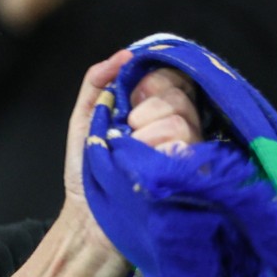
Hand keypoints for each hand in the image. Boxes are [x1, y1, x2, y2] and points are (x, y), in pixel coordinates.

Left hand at [5, 52, 200, 276]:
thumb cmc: (88, 175)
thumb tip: (126, 55)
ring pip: (178, 120)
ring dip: (142, 137)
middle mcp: (184, 131)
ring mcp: (191, 154)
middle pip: (178, 97)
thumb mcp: (85, 121)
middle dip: (142, 112)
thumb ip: (98, 83)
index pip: (176, 79)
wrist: (87, 222)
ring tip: (131, 158)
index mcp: (162, 115)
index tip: (132, 99)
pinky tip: (141, 169)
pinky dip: (152, 152)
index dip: (154, 83)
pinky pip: (180, 144)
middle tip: (126, 135)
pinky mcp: (191, 175)